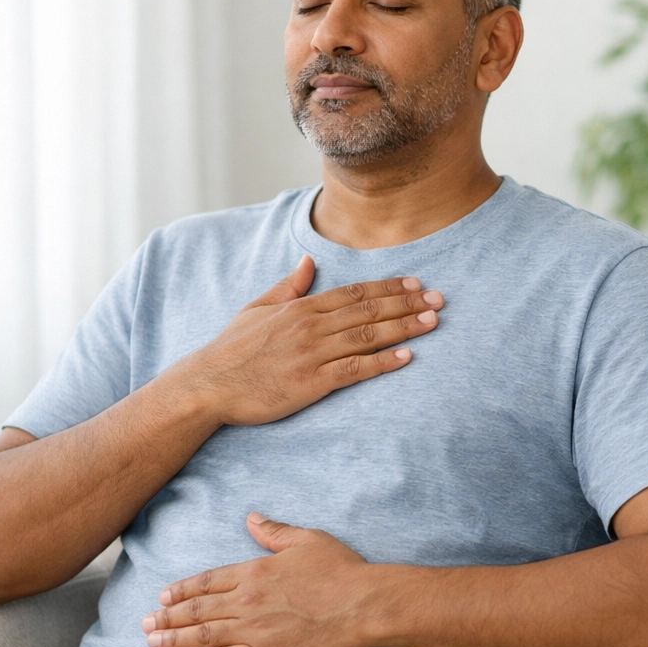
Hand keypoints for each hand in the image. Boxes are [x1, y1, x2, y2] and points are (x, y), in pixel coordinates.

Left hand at [141, 513, 373, 646]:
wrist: (362, 605)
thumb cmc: (339, 570)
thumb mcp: (306, 540)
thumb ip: (274, 531)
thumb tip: (251, 519)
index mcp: (255, 571)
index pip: (208, 580)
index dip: (182, 589)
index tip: (163, 596)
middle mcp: (247, 600)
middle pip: (198, 609)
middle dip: (168, 616)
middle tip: (145, 624)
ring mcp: (255, 630)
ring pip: (204, 635)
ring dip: (175, 639)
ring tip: (152, 642)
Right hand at [181, 255, 443, 425]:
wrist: (209, 385)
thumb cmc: (232, 350)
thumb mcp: (256, 308)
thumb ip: (288, 287)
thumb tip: (309, 262)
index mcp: (300, 308)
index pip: (353, 293)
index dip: (387, 288)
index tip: (415, 284)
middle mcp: (310, 326)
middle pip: (368, 311)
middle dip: (406, 304)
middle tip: (438, 299)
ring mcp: (312, 354)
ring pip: (367, 336)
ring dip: (403, 328)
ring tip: (432, 322)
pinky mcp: (311, 383)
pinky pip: (355, 369)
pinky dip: (383, 362)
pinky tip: (407, 357)